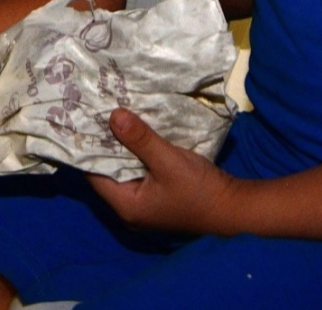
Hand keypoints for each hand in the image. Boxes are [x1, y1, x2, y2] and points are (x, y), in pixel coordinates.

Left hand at [87, 109, 239, 234]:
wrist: (236, 209)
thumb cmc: (201, 190)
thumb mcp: (169, 161)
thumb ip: (141, 139)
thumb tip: (113, 115)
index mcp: (126, 206)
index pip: (93, 174)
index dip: (88, 147)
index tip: (85, 119)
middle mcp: (129, 208)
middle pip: (107, 171)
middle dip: (105, 143)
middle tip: (98, 112)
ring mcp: (144, 204)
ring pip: (123, 170)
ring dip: (122, 147)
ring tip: (113, 116)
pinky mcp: (157, 197)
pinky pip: (138, 172)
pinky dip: (136, 154)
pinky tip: (136, 132)